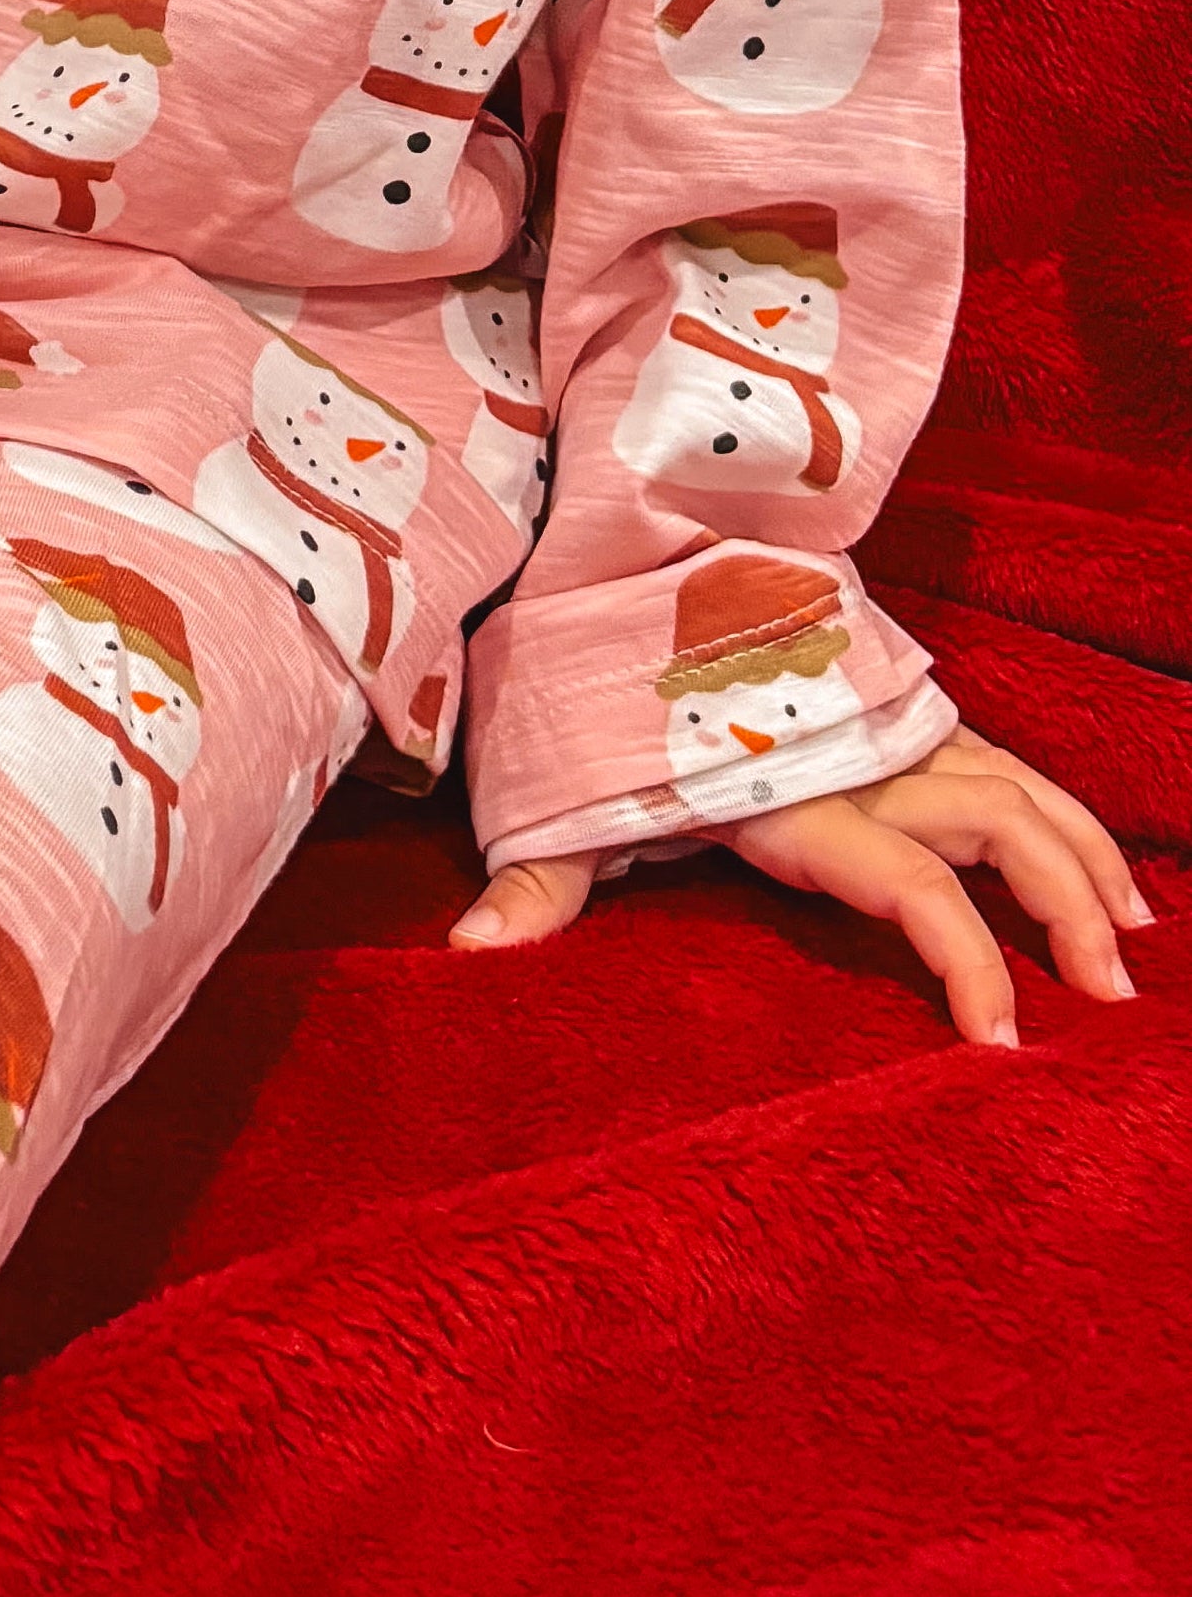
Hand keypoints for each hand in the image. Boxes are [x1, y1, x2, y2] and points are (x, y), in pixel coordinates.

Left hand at [451, 724, 1152, 1046]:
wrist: (606, 559)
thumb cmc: (584, 687)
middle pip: (999, 828)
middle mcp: (859, 756)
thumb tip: (471, 950)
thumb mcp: (558, 787)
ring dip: (1085, 860)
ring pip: (1019, 787)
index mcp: (791, 792)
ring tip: (1134, 941)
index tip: (1003, 1036)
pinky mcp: (892, 706)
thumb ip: (536, 877)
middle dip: (1065, 908)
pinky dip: (1062, 814)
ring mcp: (885, 726)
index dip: (963, 958)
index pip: (908, 885)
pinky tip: (1100, 867)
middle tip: (1108, 996)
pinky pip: (1002, 760)